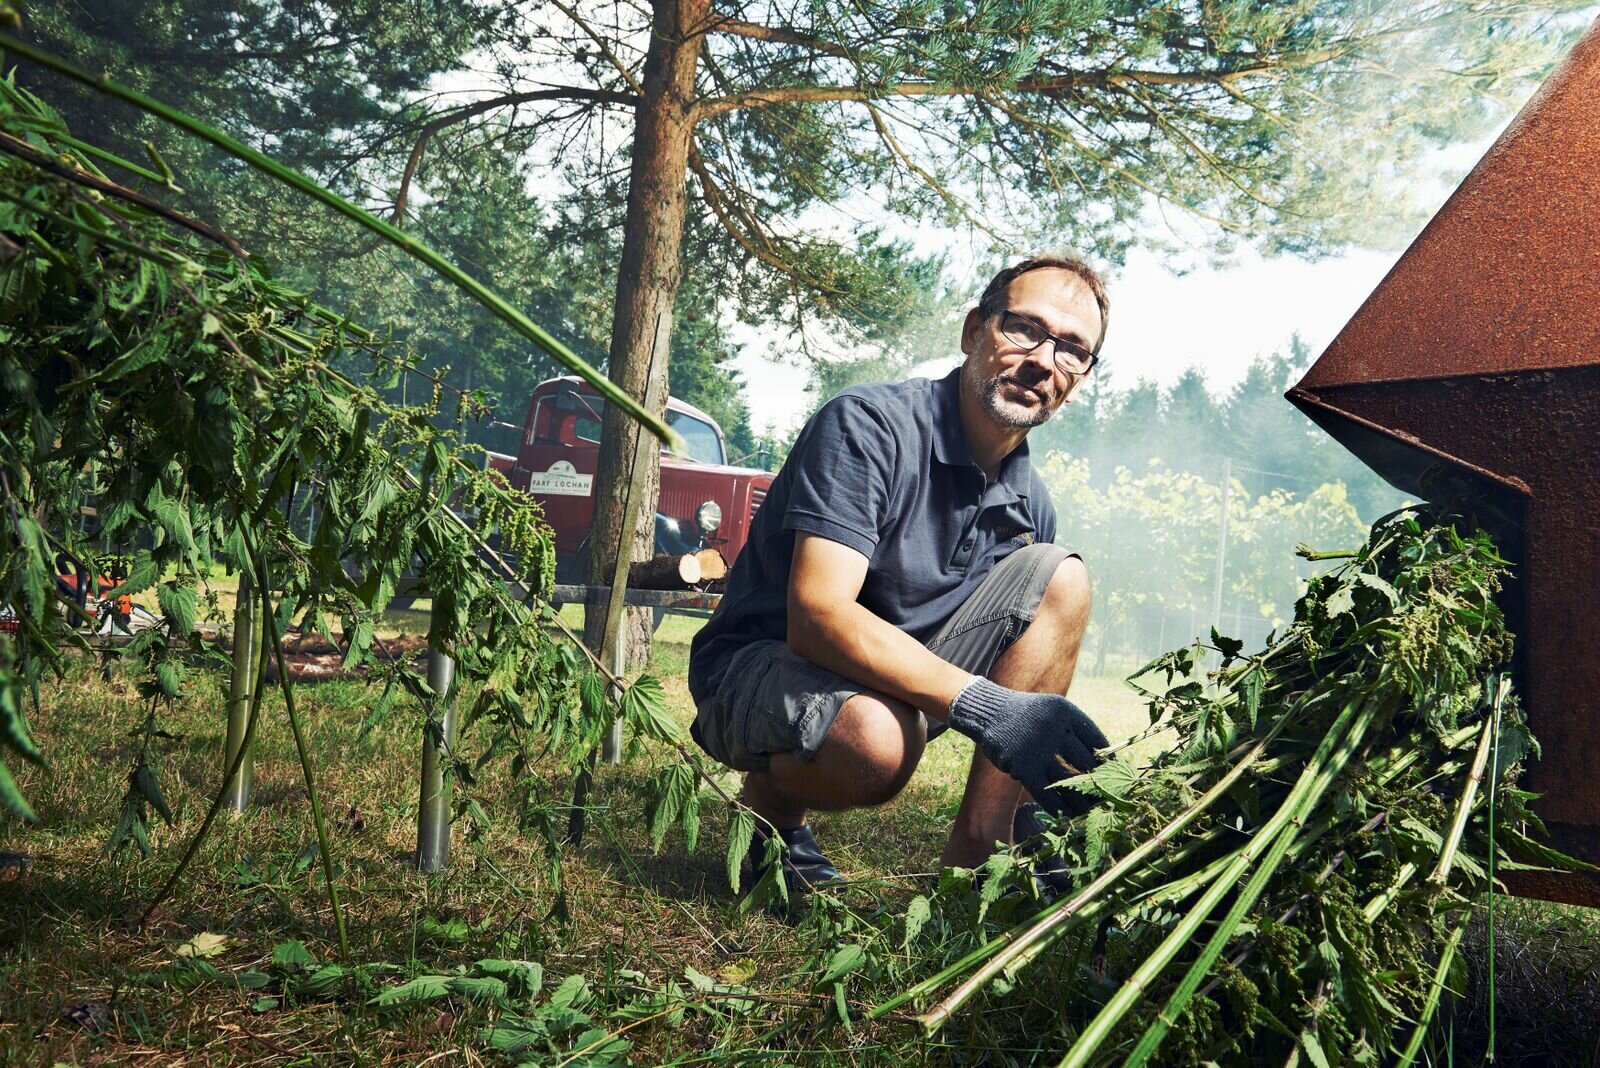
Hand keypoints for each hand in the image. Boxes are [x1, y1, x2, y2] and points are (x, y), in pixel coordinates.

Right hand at [947, 677, 1107, 814]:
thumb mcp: (1052, 710)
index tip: (1117, 775)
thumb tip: (1103, 760)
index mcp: (1065, 712)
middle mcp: (1053, 728)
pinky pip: (1045, 792)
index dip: (1108, 760)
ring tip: (1091, 810)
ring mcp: (1037, 748)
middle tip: (1107, 797)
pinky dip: (1058, 806)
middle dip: (1098, 783)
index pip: (1096, 739)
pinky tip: (1068, 815)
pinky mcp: (1023, 766)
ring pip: (1068, 781)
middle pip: (1085, 762)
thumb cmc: (1027, 714)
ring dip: (1082, 800)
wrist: (990, 712)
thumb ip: (1074, 730)